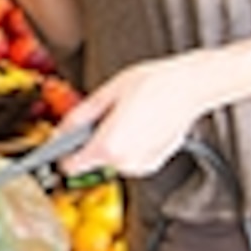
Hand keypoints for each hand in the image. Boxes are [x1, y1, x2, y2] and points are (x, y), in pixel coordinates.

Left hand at [57, 53, 225, 179]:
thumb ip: (80, 115)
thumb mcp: (107, 93)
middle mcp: (125, 162)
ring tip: (126, 116)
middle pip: (91, 162)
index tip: (60, 144)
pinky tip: (140, 125)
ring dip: (111, 144)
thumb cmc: (154, 84)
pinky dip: (129, 146)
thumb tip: (61, 128)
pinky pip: (129, 158)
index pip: (70, 166)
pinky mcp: (154, 162)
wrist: (190, 87)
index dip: (62, 153)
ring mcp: (142, 164)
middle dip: (90, 142)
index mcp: (108, 146)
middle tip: (102, 117)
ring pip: (111, 160)